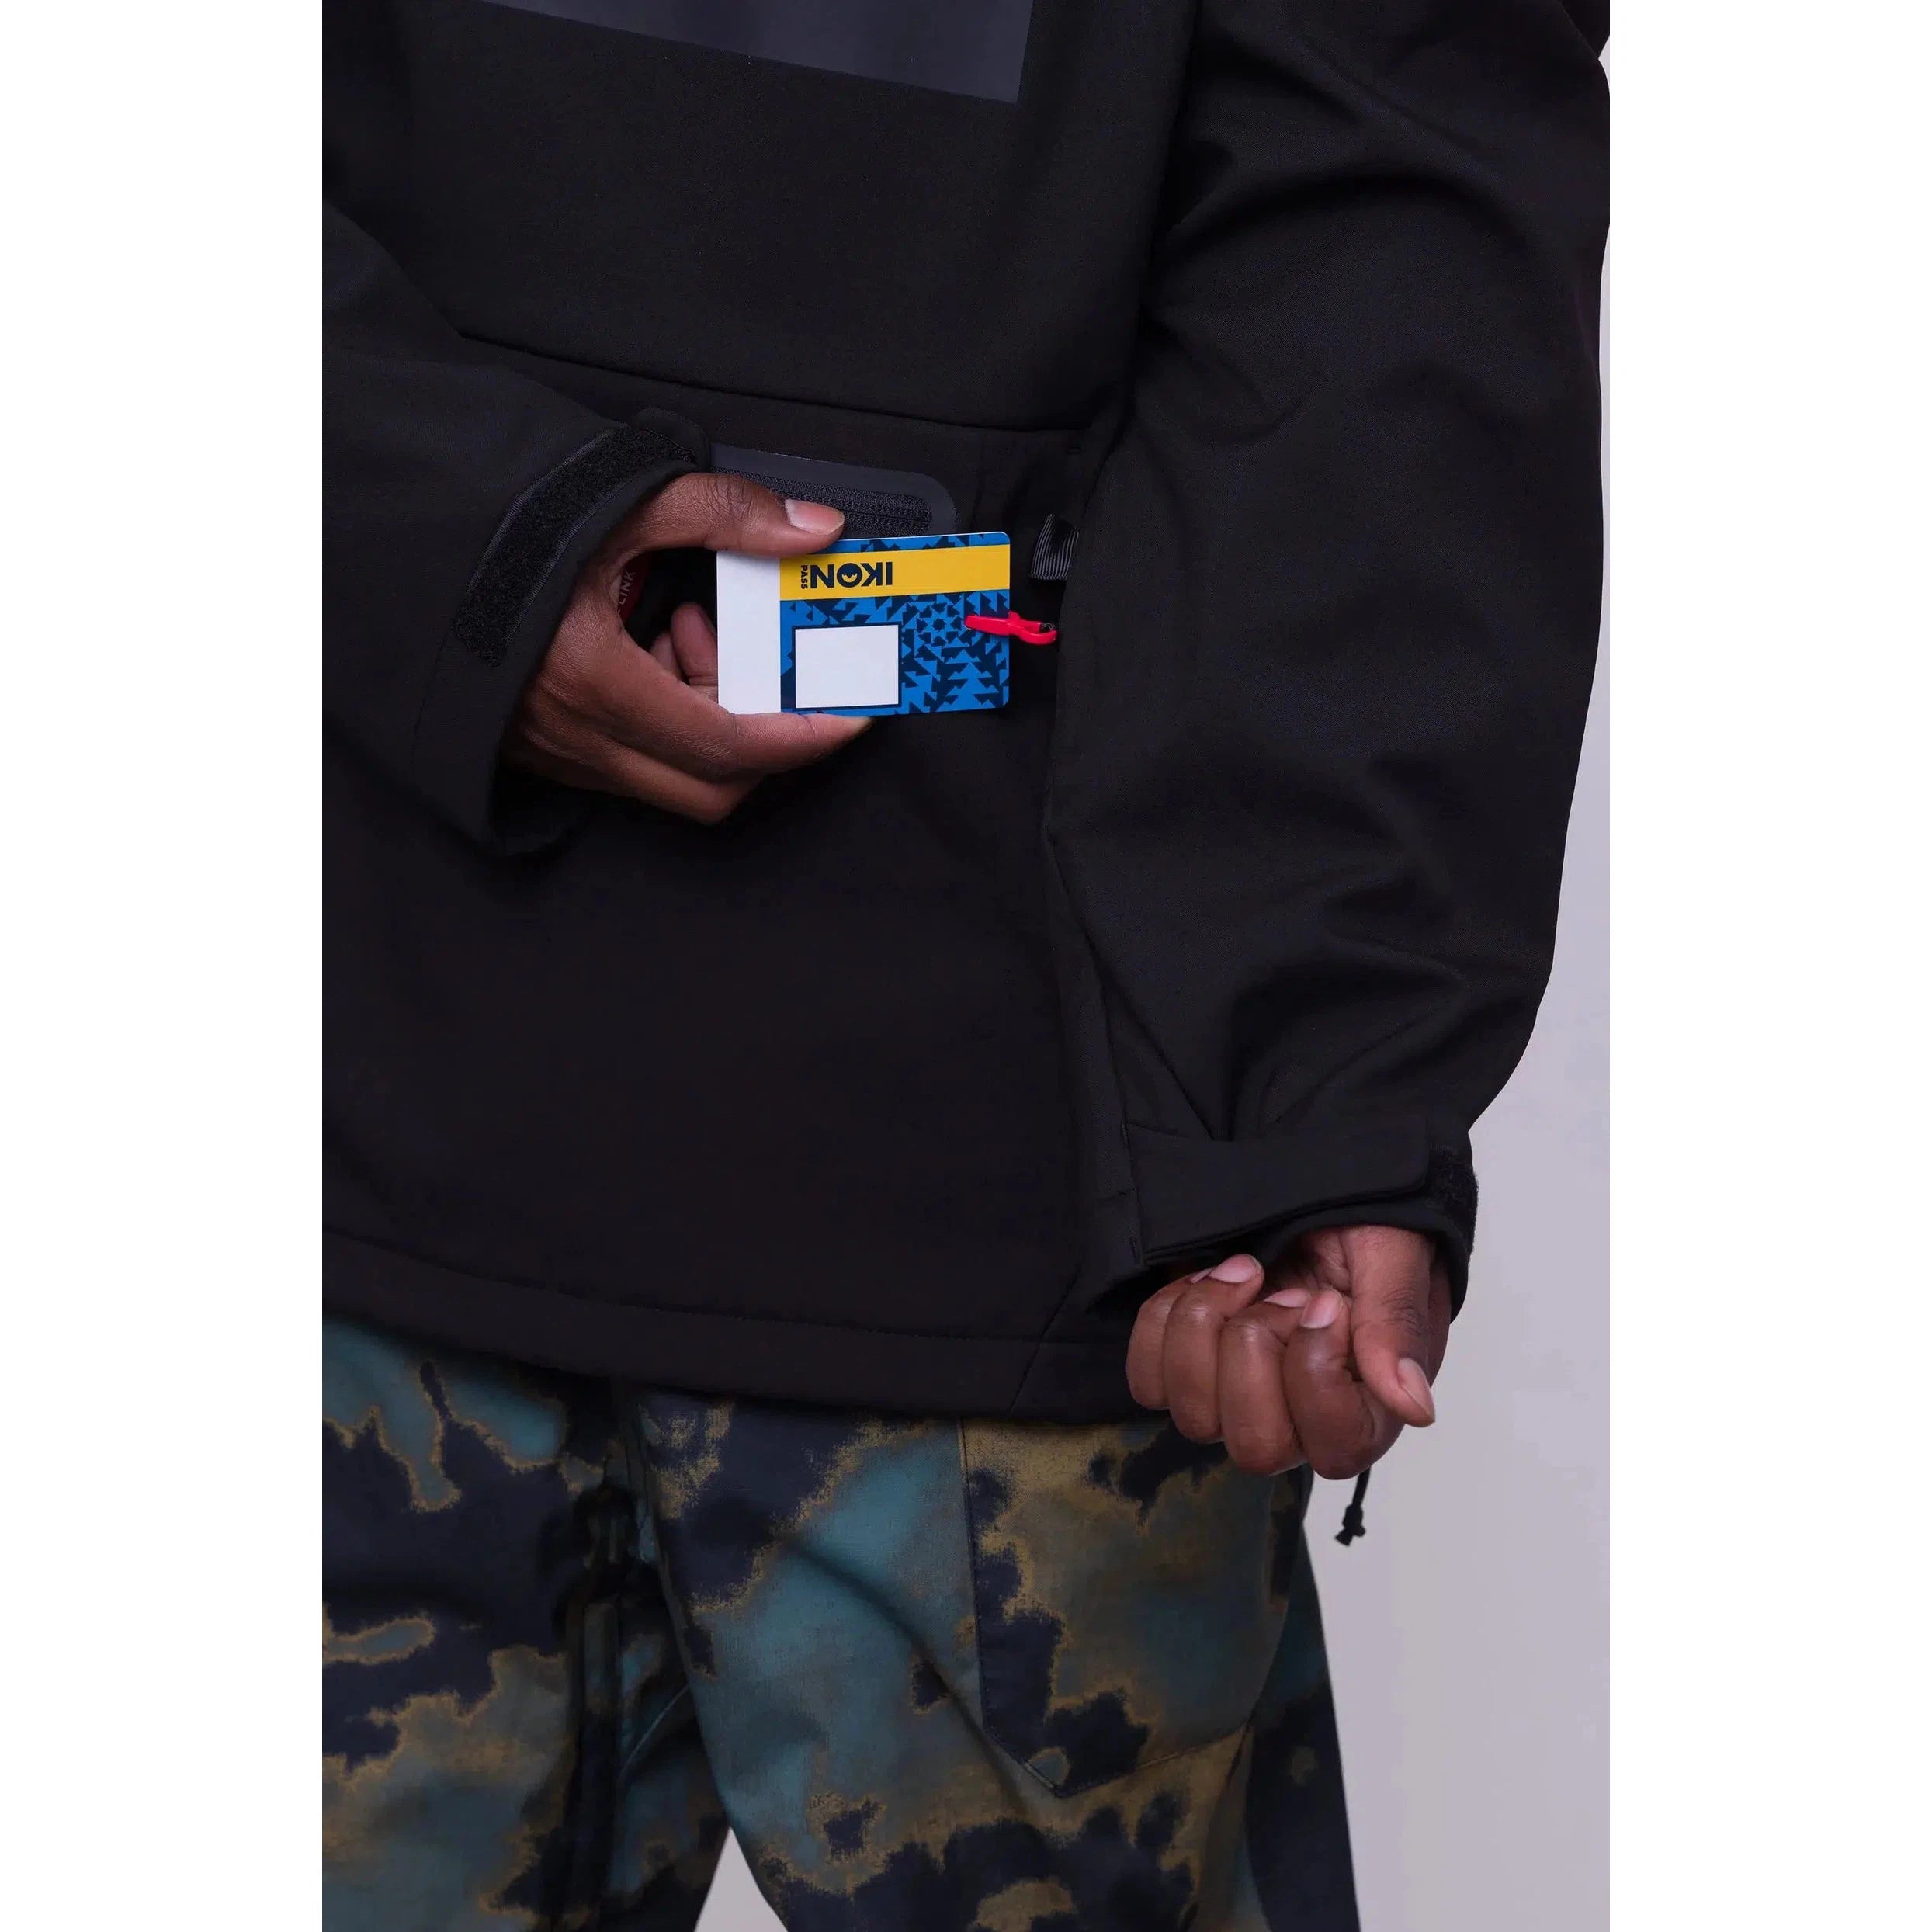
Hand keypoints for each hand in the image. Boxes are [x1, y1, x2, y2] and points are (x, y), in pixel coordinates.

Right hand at [505, 473, 866, 822]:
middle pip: (710, 786)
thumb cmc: (505, 521)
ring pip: (670, 778)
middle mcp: (574, 734)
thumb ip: (726, 513)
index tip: (849, 718)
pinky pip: (629, 763)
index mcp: (595, 682)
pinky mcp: (540, 749)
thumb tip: (816, 530)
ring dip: (709, 718)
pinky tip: (651, 643)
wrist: (408, 538)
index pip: (730, 746)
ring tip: (687, 626)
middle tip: (767, 665)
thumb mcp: (621, 499)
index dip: (803, 738)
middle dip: (761, 738)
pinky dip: (667, 719)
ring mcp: (553, 750)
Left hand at [1125, 1226, 1450, 1478]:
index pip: (1337, 1450)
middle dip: (1256, 1352)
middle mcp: (1301, 1418)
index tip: (1325, 1303)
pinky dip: (1164, 1322)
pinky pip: (1148, 1381)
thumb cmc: (1363, 1221)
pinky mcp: (1186, 1368)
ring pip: (1194, 1416)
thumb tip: (1414, 1408)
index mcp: (1370, 1403)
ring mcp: (1237, 1397)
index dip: (1316, 1375)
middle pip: (1257, 1446)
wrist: (1309, 1180)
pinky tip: (1204, 1278)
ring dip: (1209, 1327)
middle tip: (1284, 1290)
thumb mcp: (1392, 1252)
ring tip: (1245, 1269)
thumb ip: (1397, 1325)